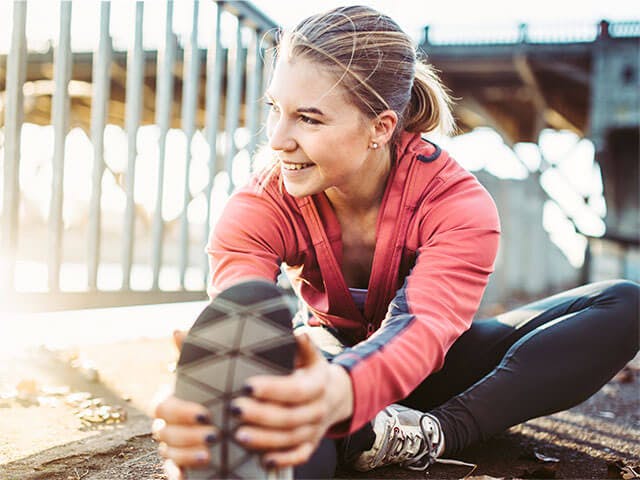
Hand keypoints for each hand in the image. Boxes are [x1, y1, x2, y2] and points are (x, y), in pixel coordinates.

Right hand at [153, 329, 214, 479]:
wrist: (235, 420)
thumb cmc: (219, 392)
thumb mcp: (213, 374)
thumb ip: (196, 355)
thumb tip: (176, 329)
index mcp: (172, 401)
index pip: (164, 407)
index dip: (182, 412)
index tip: (205, 413)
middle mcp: (168, 425)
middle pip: (165, 432)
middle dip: (187, 434)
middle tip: (213, 435)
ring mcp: (173, 446)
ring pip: (169, 452)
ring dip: (186, 454)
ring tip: (210, 454)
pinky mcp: (181, 466)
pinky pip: (172, 471)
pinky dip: (179, 473)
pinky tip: (188, 475)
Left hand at [231, 332, 353, 467]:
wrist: (333, 395)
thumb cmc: (311, 372)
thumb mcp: (310, 356)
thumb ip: (303, 346)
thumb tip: (299, 333)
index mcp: (318, 384)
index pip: (296, 390)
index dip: (272, 390)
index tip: (247, 386)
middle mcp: (319, 409)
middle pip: (290, 417)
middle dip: (261, 415)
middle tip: (234, 410)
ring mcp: (315, 430)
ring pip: (291, 439)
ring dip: (264, 440)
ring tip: (238, 435)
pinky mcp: (310, 445)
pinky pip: (299, 456)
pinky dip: (282, 460)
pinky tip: (262, 460)